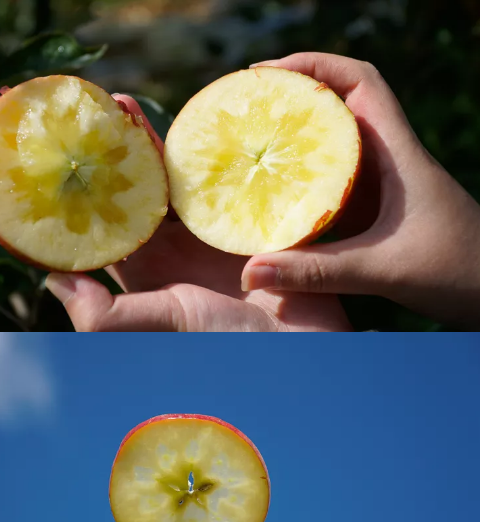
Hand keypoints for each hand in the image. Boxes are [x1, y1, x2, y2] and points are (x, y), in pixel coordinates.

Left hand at [45, 96, 350, 330]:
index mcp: (144, 273)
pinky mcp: (241, 219)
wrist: (304, 345)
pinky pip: (216, 178)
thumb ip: (110, 314)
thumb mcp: (168, 326)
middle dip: (110, 156)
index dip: (77, 192)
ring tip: (123, 105)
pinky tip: (187, 124)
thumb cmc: (234, 346)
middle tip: (87, 113)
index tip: (51, 157)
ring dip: (148, 144)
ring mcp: (206, 232)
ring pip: (172, 180)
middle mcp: (171, 249)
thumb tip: (52, 281)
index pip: (102, 224)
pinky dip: (201, 153)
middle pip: (134, 193)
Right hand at [242, 52, 479, 329]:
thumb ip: (318, 273)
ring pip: (333, 152)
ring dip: (294, 145)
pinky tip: (273, 202)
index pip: (360, 83)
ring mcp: (381, 190)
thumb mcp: (384, 270)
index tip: (267, 72)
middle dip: (292, 101)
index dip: (314, 66)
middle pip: (339, 110)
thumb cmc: (459, 271)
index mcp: (398, 154)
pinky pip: (331, 191)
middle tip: (245, 109)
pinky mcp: (375, 217)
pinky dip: (302, 188)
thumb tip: (250, 273)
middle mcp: (388, 163)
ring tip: (248, 148)